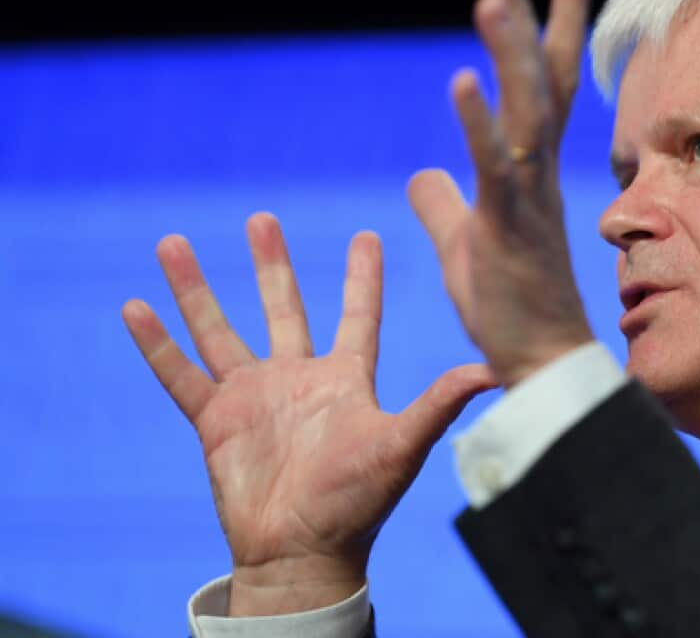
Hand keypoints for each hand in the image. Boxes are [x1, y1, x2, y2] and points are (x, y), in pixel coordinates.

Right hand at [122, 213, 494, 615]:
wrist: (303, 553)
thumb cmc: (357, 503)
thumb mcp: (401, 445)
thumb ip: (438, 404)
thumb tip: (492, 371)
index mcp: (344, 379)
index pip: (356, 314)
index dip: (362, 276)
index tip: (366, 235)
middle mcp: (297, 379)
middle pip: (282, 308)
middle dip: (272, 264)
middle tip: (261, 218)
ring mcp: (253, 397)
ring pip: (218, 329)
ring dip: (196, 289)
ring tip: (172, 243)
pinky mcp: (215, 422)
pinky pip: (179, 375)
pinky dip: (157, 343)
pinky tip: (135, 306)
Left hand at [409, 0, 597, 386]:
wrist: (539, 364)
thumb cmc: (510, 308)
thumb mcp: (465, 245)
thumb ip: (444, 205)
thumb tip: (419, 176)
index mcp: (527, 170)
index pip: (542, 84)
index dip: (552, 28)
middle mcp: (536, 172)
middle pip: (536, 78)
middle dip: (527, 15)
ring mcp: (527, 196)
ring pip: (522, 109)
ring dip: (507, 48)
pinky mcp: (509, 227)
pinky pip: (495, 166)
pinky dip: (478, 122)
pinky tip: (462, 78)